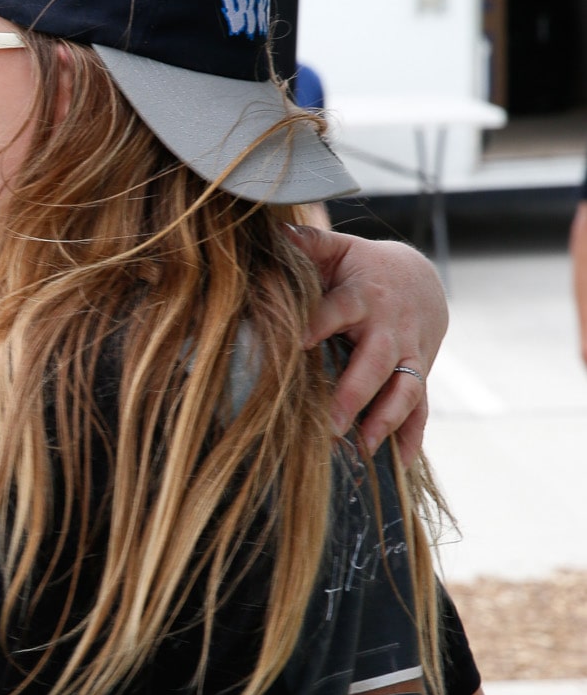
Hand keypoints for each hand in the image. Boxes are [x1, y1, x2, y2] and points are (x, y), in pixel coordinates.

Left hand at [291, 227, 446, 463]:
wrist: (421, 279)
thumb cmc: (363, 267)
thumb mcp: (339, 250)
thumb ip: (308, 244)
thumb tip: (273, 230)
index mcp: (362, 296)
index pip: (338, 310)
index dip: (318, 324)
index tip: (296, 341)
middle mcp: (389, 328)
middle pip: (374, 363)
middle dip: (353, 395)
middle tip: (329, 426)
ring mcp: (409, 355)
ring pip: (404, 390)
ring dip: (386, 421)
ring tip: (364, 448)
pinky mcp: (420, 374)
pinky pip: (421, 409)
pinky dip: (412, 437)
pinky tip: (399, 464)